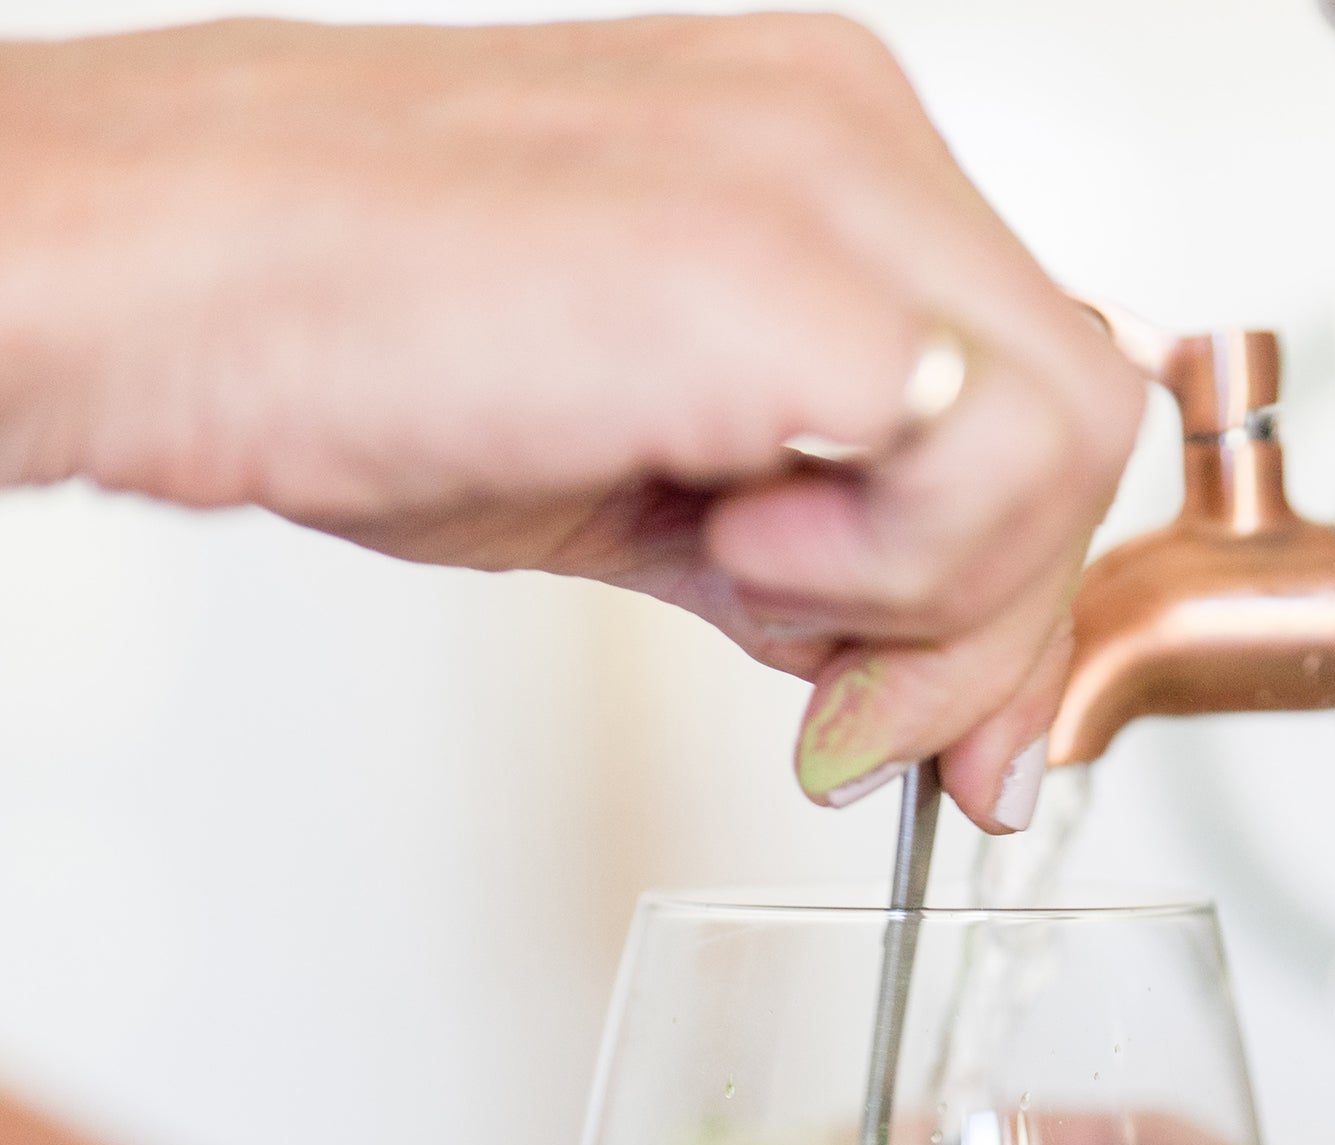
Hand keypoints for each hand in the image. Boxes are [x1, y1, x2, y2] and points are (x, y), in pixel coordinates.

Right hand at [0, 17, 1143, 831]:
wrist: (168, 285)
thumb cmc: (355, 342)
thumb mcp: (650, 480)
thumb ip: (819, 562)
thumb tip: (907, 682)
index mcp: (830, 168)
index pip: (1039, 396)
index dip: (1019, 589)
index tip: (957, 724)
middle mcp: (855, 143)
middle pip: (1082, 423)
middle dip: (1001, 630)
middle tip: (874, 727)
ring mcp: (835, 182)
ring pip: (1068, 444)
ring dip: (931, 600)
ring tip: (749, 589)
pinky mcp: (791, 265)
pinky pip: (982, 462)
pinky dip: (889, 571)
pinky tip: (734, 554)